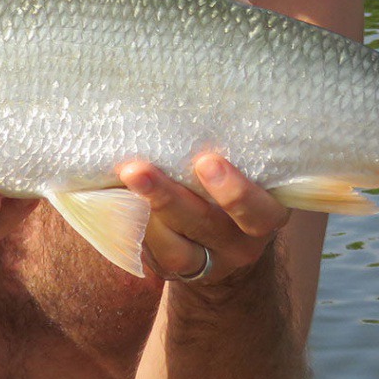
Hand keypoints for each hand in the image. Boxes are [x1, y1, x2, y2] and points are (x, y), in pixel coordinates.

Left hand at [118, 155, 288, 286]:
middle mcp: (239, 245)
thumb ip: (232, 155)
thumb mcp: (249, 176)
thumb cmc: (234, 191)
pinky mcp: (173, 271)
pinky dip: (131, 224)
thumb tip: (185, 108)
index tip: (207, 161)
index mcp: (265, 216)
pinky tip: (113, 195)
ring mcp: (206, 264)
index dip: (236, 192)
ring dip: (143, 213)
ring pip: (174, 249)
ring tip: (120, 182)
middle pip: (205, 225)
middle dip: (168, 197)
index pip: (260, 212)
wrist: (225, 248)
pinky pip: (151, 254)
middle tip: (137, 170)